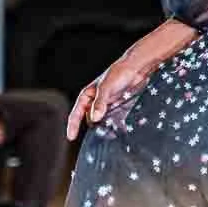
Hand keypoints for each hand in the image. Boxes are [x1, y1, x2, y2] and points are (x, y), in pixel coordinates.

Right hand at [67, 18, 199, 139]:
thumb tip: (94, 118)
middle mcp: (96, 101)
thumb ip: (100, 103)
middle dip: (94, 128)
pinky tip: (123, 130)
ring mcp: (108, 105)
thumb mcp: (106, 88)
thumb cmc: (118, 73)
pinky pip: (116, 120)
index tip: (70, 137)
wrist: (137, 69)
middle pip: (91, 119)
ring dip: (107, 128)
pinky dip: (118, 126)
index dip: (72, 125)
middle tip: (99, 137)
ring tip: (112, 135)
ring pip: (103, 121)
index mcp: (88, 96)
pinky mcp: (119, 107)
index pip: (76, 113)